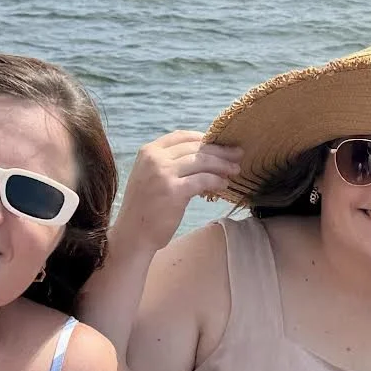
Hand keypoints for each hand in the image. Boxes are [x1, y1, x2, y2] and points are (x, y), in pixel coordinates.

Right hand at [115, 130, 241, 249]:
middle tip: (238, 154)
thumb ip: (169, 162)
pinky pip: (203, 180)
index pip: (183, 136)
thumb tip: (204, 154)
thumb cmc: (146, 207)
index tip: (221, 144)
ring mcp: (163, 173)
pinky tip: (224, 184)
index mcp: (148, 151)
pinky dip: (217, 181)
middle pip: (196, 147)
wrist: (133, 234)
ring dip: (223, 164)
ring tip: (235, 169)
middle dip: (220, 150)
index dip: (205, 138)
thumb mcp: (150, 176)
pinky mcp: (173, 191)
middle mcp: (154, 158)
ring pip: (202, 161)